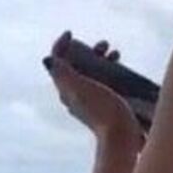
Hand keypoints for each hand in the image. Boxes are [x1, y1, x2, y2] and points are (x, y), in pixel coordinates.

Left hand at [46, 31, 144, 149]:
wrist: (121, 137)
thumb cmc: (102, 111)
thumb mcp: (80, 88)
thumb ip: (64, 73)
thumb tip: (48, 59)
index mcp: (66, 89)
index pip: (56, 62)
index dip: (60, 45)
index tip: (70, 34)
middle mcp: (75, 95)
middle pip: (76, 65)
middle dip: (87, 50)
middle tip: (104, 46)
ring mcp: (91, 101)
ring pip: (92, 73)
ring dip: (101, 59)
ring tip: (116, 54)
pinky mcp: (106, 105)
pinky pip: (104, 82)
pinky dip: (111, 70)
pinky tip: (123, 68)